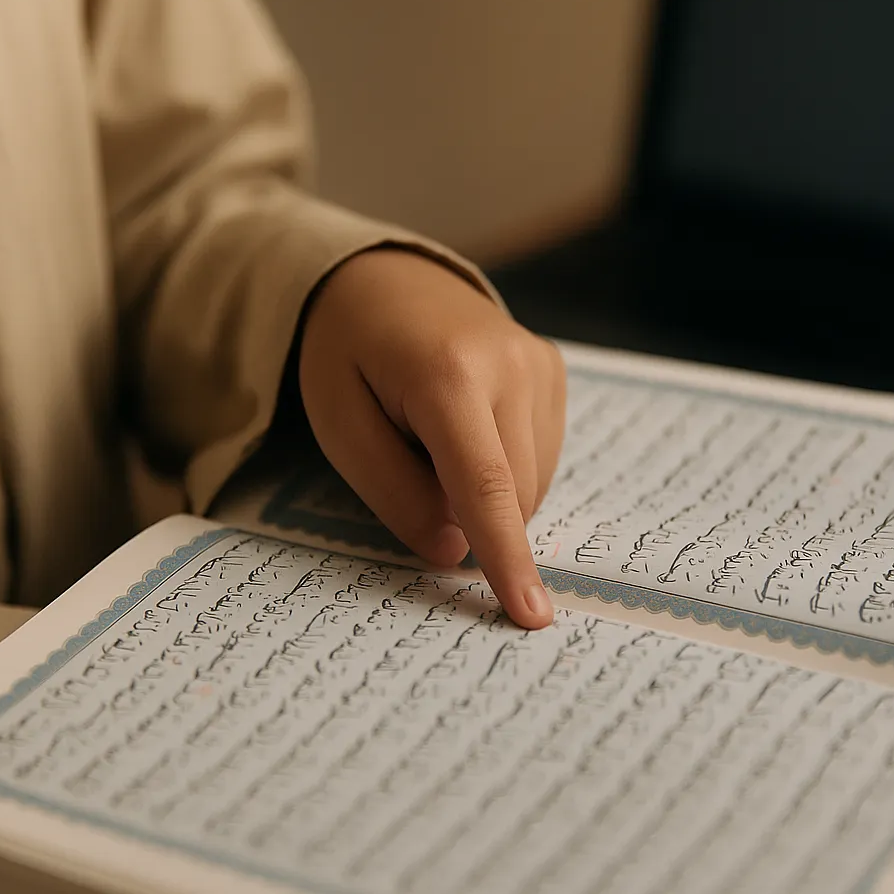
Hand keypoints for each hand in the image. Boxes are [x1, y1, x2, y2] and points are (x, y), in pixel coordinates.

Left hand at [296, 247, 565, 628]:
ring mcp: (540, 363)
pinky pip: (543, 455)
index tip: (530, 615)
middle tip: (411, 473)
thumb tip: (453, 552)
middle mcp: (510, 364)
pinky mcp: (553, 368)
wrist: (381, 278)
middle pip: (512, 493)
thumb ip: (394, 494)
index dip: (506, 557)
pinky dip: (505, 469)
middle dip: (471, 518)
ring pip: (533, 481)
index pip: (486, 486)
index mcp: (448, 375)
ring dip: (488, 494)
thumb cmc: (348, 356)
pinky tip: (467, 433)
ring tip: (434, 440)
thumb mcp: (340, 427)